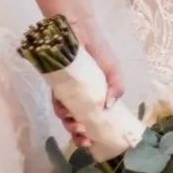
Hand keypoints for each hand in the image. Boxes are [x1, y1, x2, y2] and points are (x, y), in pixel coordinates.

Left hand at [53, 15, 124, 151]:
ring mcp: (68, 92)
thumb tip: (108, 107)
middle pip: (79, 121)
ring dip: (69, 125)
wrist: (77, 31)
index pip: (94, 118)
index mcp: (97, 95)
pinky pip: (56, 102)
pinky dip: (60, 110)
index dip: (93, 132)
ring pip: (66, 115)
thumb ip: (116, 87)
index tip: (92, 141)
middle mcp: (82, 97)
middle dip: (79, 134)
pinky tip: (64, 112)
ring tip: (75, 126)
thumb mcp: (113, 69)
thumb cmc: (98, 50)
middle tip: (83, 137)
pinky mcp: (55, 85)